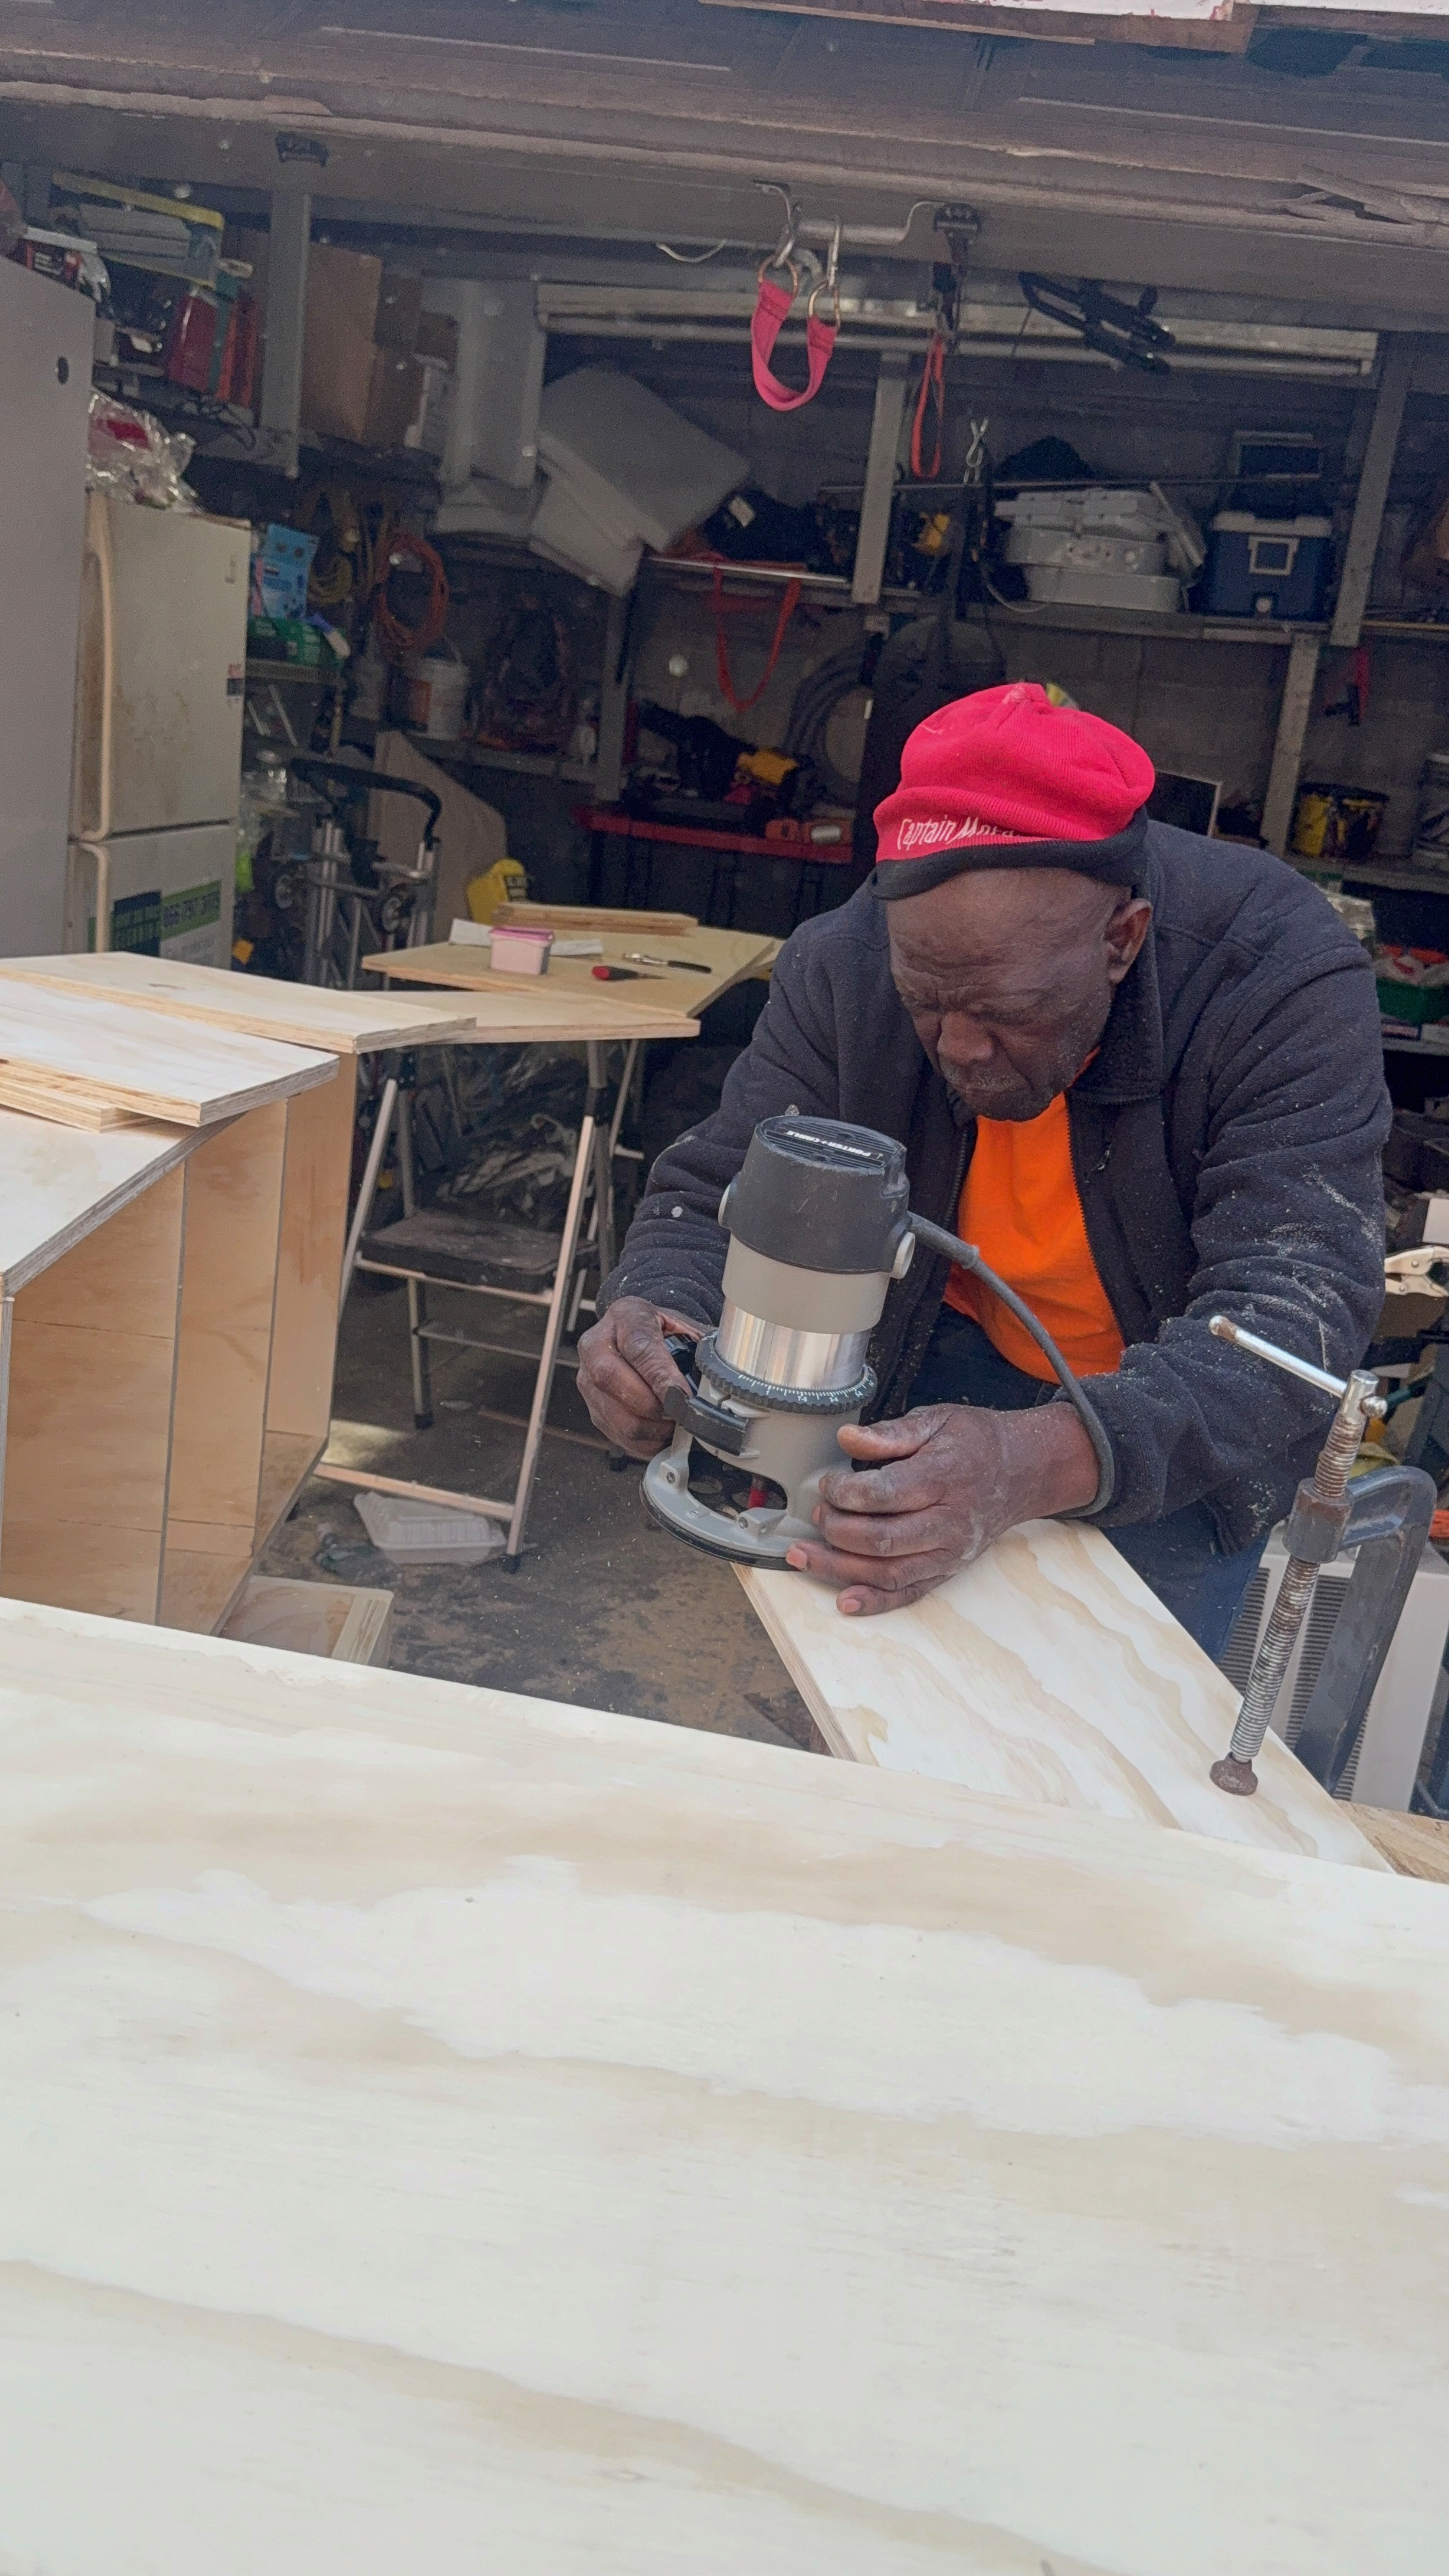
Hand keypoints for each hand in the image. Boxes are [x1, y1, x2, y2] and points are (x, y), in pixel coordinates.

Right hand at [577, 1297, 703, 1458]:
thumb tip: (720, 1381)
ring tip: (674, 1425)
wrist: (640, 1336)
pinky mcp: (592, 1407)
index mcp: (625, 1316)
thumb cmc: (664, 1334)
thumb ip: (700, 1349)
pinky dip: (645, 1442)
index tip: (683, 1396)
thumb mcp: (684, 1328)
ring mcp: (587, 1378)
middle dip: (652, 1404)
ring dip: (651, 1428)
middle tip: (680, 1413)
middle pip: (610, 1378)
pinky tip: (663, 1433)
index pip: (638, 1346)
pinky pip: (617, 1434)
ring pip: (614, 1414)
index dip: (661, 1376)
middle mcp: (597, 1345)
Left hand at [784, 1401, 1098, 1615]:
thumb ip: (891, 1432)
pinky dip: (876, 1602)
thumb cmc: (976, 1443)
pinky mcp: (948, 1570)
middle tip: (818, 1514)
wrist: (1023, 1471)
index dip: (845, 1492)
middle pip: (881, 1538)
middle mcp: (949, 1521)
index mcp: (943, 1477)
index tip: (827, 1483)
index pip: (883, 1494)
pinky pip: (909, 1593)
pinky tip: (846, 1601)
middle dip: (837, 1530)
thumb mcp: (937, 1420)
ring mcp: (949, 1551)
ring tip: (804, 1556)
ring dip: (840, 1569)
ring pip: (888, 1571)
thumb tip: (847, 1438)